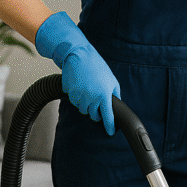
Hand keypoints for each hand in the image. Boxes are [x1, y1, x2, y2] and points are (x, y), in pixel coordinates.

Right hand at [35, 12, 119, 134]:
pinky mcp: (70, 93)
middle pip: (93, 115)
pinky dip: (77, 97)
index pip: (108, 116)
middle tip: (96, 101)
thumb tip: (116, 105)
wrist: (79, 54)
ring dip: (86, 104)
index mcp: (104, 94)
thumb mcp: (111, 79)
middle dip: (96, 112)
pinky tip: (80, 86)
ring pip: (83, 110)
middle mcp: (92, 97)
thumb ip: (115, 93)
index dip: (110, 126)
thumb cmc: (97, 66)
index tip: (111, 132)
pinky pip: (74, 101)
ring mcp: (80, 96)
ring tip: (88, 91)